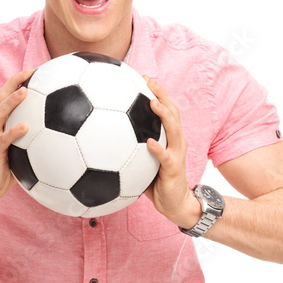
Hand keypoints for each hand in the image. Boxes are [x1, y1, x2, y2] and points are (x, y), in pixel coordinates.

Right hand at [0, 68, 33, 204]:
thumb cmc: (3, 170)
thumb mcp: (18, 151)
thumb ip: (30, 139)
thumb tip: (56, 134)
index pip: (5, 97)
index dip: (17, 82)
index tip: (34, 70)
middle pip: (0, 98)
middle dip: (14, 82)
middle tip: (30, 72)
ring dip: (12, 101)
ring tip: (25, 91)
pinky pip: (4, 139)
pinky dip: (15, 131)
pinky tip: (27, 126)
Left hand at [142, 76, 201, 229]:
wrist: (176, 204)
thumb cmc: (157, 182)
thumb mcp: (143, 161)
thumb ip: (132, 147)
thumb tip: (105, 137)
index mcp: (169, 137)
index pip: (166, 109)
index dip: (157, 92)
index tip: (144, 77)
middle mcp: (175, 142)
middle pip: (172, 112)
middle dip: (161, 94)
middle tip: (148, 80)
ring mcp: (176, 154)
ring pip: (174, 129)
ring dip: (163, 114)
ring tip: (152, 102)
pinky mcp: (173, 169)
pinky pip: (165, 157)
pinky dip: (157, 148)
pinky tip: (148, 142)